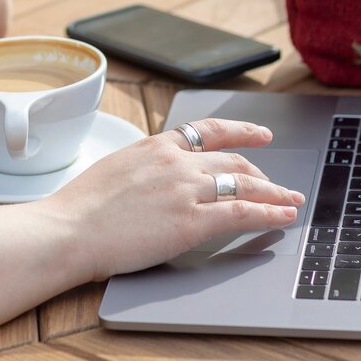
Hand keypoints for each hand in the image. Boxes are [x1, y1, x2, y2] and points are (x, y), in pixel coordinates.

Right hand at [35, 119, 305, 281]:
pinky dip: (269, 214)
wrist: (69, 229)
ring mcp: (185, 190)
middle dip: (260, 173)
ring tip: (292, 201)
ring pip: (244, 186)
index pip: (208, 131)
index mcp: (155, 145)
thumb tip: (154, 176)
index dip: (241, 132)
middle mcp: (175, 162)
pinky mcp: (191, 221)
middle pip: (232, 162)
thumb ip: (143, 167)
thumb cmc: (79, 208)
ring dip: (274, 194)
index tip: (261, 135)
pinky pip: (242, 214)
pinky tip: (284, 217)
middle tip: (278, 184)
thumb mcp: (114, 168)